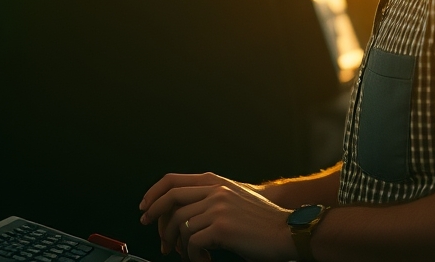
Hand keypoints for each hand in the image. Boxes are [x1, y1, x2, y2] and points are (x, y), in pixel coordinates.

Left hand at [139, 172, 294, 261]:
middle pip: (170, 199)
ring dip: (180, 245)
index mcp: (215, 182)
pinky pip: (193, 243)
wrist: (288, 231)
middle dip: (155, 218)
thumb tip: (181, 216)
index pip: (172, 181)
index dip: (154, 194)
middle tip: (158, 238)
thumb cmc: (263, 222)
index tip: (145, 208)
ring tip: (189, 255)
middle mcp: (215, 190)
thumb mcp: (235, 199)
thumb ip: (211, 199)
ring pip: (180, 225)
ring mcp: (218, 207)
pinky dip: (194, 256)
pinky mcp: (222, 227)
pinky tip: (204, 260)